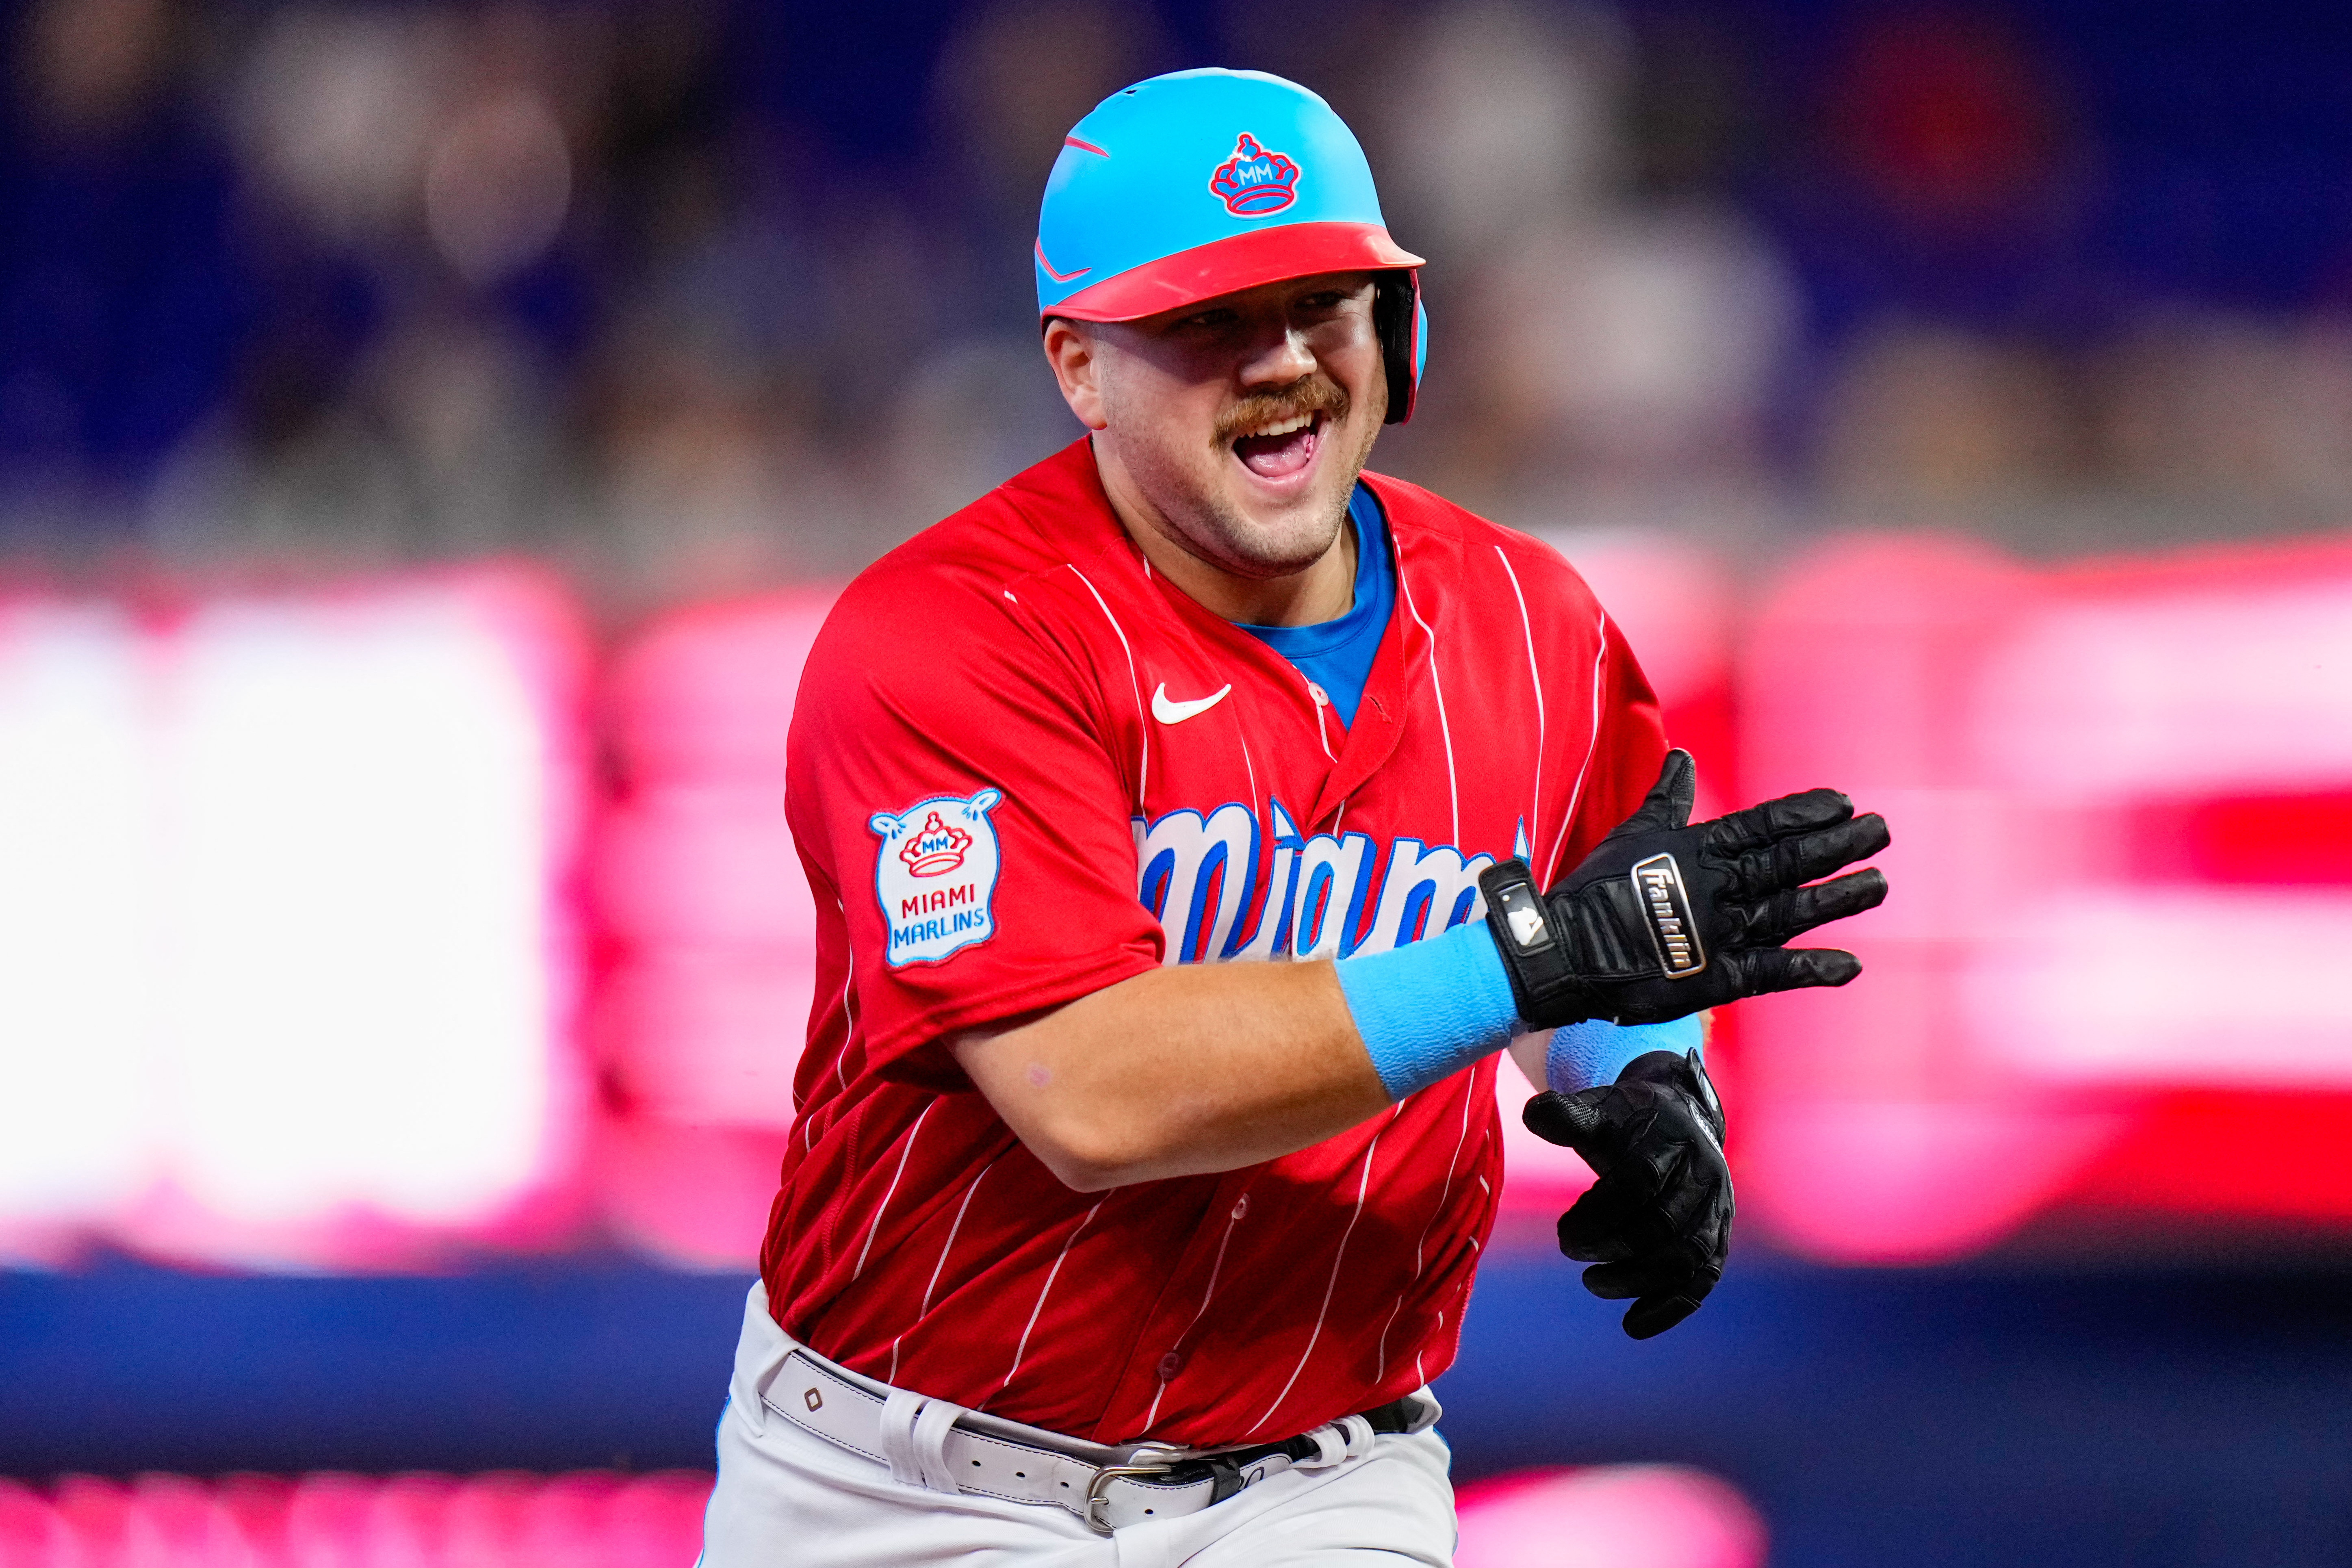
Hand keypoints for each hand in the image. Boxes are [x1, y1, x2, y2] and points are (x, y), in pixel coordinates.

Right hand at [1479, 750, 1887, 1027]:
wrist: (1564, 951)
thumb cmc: (1594, 888)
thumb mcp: (1633, 833)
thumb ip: (1666, 798)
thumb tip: (1681, 756)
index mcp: (1697, 850)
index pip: (1763, 825)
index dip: (1806, 814)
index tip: (1844, 803)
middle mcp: (1718, 888)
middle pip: (1790, 863)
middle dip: (1840, 846)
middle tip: (1880, 831)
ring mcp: (1721, 933)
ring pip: (1793, 911)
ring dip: (1840, 898)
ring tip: (1879, 884)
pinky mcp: (1717, 977)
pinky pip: (1774, 972)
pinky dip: (1813, 969)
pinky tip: (1851, 965)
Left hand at [1524, 1048, 1729, 1338]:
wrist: (1681, 1117)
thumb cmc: (1627, 1120)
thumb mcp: (1597, 1109)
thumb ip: (1566, 1115)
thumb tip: (1533, 1116)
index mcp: (1671, 1141)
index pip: (1639, 1182)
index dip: (1599, 1212)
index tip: (1563, 1232)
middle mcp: (1702, 1175)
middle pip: (1662, 1225)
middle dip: (1612, 1247)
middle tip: (1570, 1250)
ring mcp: (1716, 1208)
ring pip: (1687, 1256)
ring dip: (1638, 1280)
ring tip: (1592, 1283)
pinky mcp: (1718, 1237)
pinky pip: (1704, 1278)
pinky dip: (1671, 1307)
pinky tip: (1634, 1325)